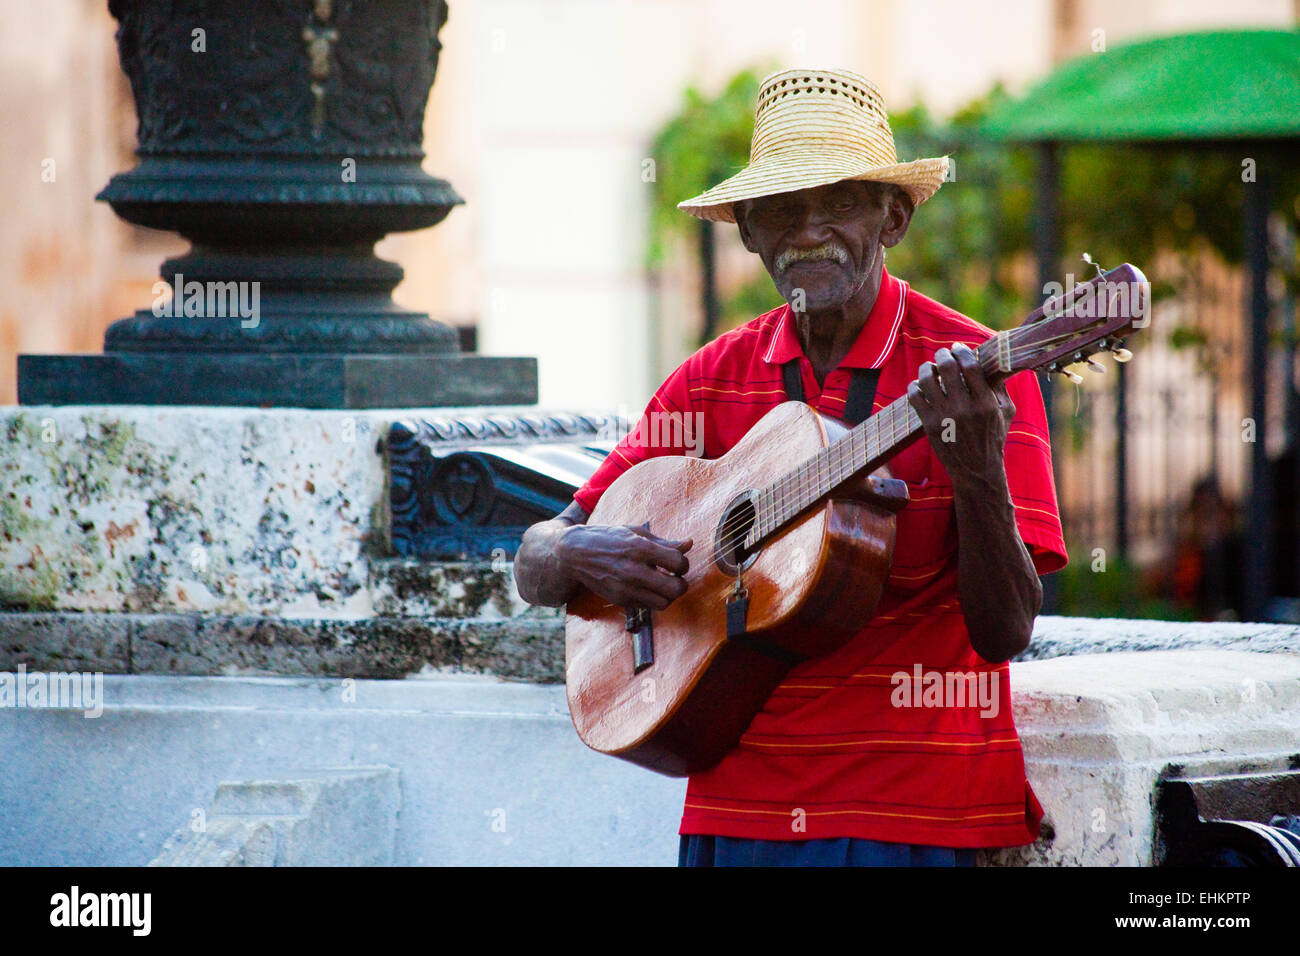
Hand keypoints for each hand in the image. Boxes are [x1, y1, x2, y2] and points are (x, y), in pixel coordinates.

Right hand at [558, 523, 692, 609]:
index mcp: (640, 548)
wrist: (575, 554)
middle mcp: (633, 570)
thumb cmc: (608, 539)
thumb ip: (665, 542)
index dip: (683, 563)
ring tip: (662, 584)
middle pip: (676, 588)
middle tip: (674, 577)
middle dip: (680, 583)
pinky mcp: (620, 600)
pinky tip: (647, 587)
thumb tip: (689, 544)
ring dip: (668, 595)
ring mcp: (626, 588)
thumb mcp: (636, 533)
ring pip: (664, 603)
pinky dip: (653, 599)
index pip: (679, 562)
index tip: (676, 562)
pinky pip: (648, 607)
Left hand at [906, 342, 1014, 486]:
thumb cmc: (993, 438)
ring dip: (926, 368)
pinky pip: (914, 396)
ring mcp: (944, 417)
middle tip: (943, 354)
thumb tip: (994, 361)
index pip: (970, 366)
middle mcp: (964, 408)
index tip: (958, 348)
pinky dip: (915, 386)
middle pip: (947, 368)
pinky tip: (920, 385)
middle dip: (943, 355)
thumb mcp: (1006, 412)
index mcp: (985, 403)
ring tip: (930, 368)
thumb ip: (1000, 386)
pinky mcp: (928, 425)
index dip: (962, 351)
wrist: (976, 470)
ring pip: (927, 379)